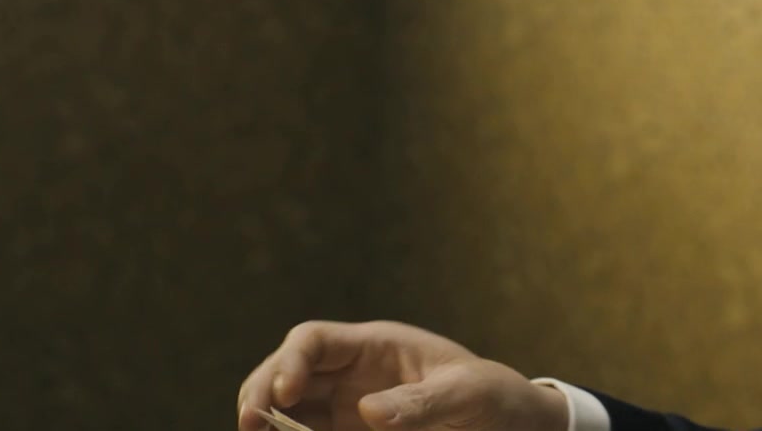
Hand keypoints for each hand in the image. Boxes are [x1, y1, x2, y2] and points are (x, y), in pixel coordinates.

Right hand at [236, 320, 569, 430]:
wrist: (510, 424)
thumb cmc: (493, 397)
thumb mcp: (468, 394)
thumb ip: (422, 401)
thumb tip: (368, 411)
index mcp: (376, 345)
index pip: (313, 339)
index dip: (290, 361)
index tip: (285, 394)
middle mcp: (351, 372)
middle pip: (285, 370)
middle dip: (261, 391)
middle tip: (251, 424)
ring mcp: (344, 406)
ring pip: (285, 407)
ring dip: (265, 420)